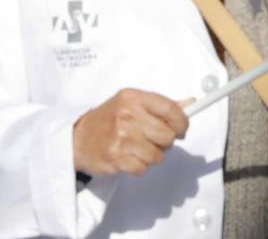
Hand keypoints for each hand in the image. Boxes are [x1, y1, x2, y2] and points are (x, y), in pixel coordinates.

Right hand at [72, 89, 187, 176]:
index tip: (182, 130)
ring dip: (152, 156)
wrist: (77, 139)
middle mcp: (127, 116)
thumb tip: (191, 103)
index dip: (182, 122)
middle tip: (155, 141)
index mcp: (133, 98)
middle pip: (167, 135)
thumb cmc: (108, 120)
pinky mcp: (115, 158)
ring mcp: (120, 137)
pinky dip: (139, 167)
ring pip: (157, 155)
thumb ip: (161, 105)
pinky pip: (143, 168)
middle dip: (166, 142)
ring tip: (138, 149)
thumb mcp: (131, 104)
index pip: (170, 109)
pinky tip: (129, 158)